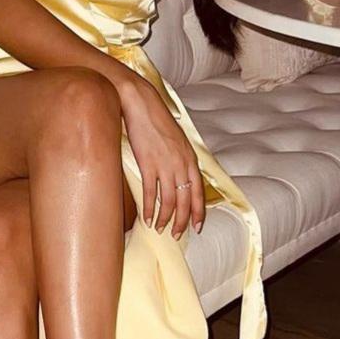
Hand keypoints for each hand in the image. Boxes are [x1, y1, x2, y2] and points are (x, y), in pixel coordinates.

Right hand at [118, 78, 205, 237]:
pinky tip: (147, 219)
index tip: (196, 227)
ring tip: (160, 229)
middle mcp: (181, 164)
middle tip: (176, 235)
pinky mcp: (148, 164)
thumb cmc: (155, 120)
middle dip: (182, 221)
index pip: (199, 192)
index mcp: (190, 158)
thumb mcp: (176, 140)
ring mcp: (165, 165)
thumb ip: (180, 159)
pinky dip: (150, 209)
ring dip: (165, 218)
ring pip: (169, 201)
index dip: (198, 212)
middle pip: (185, 201)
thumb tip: (178, 177)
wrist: (140, 103)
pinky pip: (151, 193)